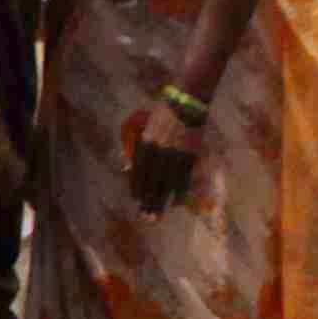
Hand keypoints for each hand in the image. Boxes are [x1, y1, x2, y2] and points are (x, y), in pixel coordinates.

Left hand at [124, 89, 203, 210]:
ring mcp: (174, 154)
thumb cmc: (164, 112)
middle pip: (150, 181)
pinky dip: (179, 192)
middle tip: (145, 217)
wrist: (187, 100)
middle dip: (147, 201)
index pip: (138, 170)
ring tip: (157, 216)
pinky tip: (175, 203)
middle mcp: (157, 150)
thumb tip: (128, 165)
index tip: (136, 199)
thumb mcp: (147, 126)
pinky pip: (183, 178)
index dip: (136, 186)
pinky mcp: (189, 155)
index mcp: (145, 142)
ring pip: (165, 184)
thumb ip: (139, 145)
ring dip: (160, 201)